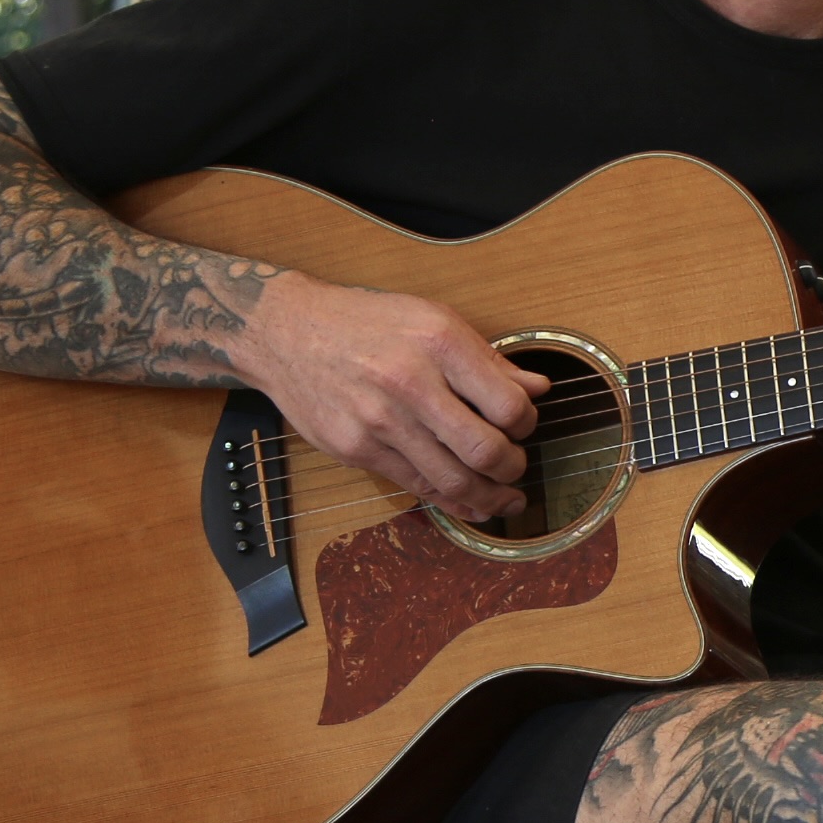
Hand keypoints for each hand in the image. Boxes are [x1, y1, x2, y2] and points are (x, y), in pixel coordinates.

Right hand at [231, 272, 546, 523]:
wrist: (286, 332)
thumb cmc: (364, 322)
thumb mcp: (431, 319)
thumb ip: (487, 359)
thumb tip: (537, 388)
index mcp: (439, 342)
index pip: (507, 404)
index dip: (526, 424)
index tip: (523, 425)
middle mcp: (409, 382)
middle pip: (484, 449)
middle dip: (513, 467)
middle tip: (517, 466)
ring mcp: (379, 420)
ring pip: (451, 479)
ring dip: (489, 496)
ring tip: (504, 497)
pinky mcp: (356, 448)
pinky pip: (415, 486)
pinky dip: (450, 502)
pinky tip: (468, 502)